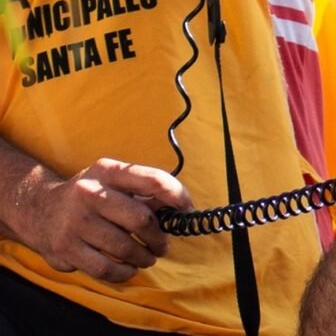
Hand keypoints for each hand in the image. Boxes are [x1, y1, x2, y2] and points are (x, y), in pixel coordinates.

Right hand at [21, 158, 191, 282]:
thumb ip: (146, 190)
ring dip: (144, 257)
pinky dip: (124, 273)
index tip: (187, 209)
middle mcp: (89, 193)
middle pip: (141, 219)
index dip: (177, 195)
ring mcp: (75, 222)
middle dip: (159, 237)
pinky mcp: (65, 248)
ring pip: (125, 248)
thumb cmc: (91, 196)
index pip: (152, 180)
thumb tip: (180, 207)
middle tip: (163, 245)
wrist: (38, 209)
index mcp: (107, 171)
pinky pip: (106, 268)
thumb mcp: (114, 182)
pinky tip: (128, 268)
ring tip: (147, 257)